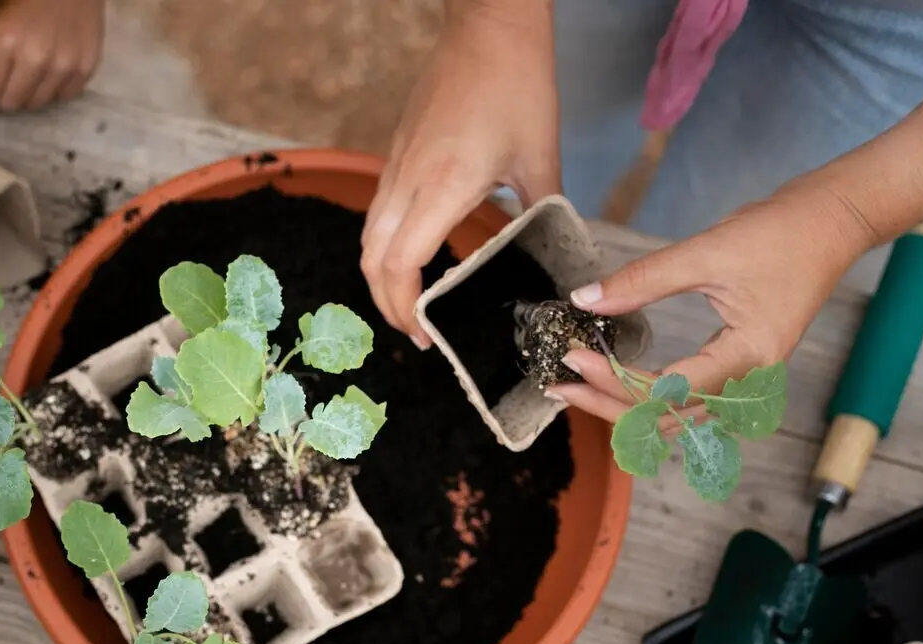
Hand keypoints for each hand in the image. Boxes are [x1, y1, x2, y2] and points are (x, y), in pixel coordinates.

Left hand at [0, 0, 103, 113]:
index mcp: (5, 42)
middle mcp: (36, 59)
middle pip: (12, 103)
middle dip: (1, 96)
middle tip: (2, 84)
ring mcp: (64, 66)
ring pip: (37, 104)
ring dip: (27, 95)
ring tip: (26, 78)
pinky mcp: (86, 68)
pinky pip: (63, 97)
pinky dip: (53, 91)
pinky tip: (48, 75)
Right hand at [362, 0, 559, 347]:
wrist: (488, 25)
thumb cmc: (517, 83)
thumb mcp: (540, 156)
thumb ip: (542, 212)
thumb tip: (554, 256)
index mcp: (443, 185)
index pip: (402, 264)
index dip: (406, 307)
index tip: (428, 334)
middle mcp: (408, 180)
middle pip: (371, 259)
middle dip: (386, 304)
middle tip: (416, 330)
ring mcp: (397, 164)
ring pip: (368, 236)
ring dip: (380, 276)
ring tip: (409, 302)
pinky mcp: (397, 152)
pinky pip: (378, 212)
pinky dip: (385, 246)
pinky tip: (413, 255)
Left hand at [548, 183, 877, 421]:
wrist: (833, 221)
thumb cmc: (781, 232)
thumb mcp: (706, 251)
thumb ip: (642, 280)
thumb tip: (583, 299)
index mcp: (747, 358)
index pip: (667, 390)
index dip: (613, 380)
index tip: (572, 357)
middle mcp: (750, 383)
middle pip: (667, 419)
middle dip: (608, 406)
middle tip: (559, 385)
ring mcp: (748, 382)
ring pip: (677, 419)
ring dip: (625, 410)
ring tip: (579, 389)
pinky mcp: (740, 371)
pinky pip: (689, 403)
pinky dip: (649, 402)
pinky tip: (616, 386)